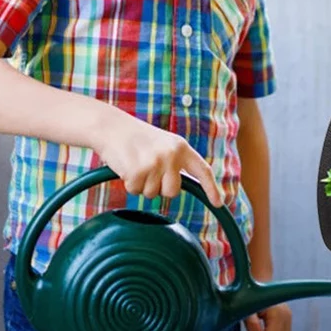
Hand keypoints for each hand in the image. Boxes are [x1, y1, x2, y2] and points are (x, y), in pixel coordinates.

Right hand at [96, 110, 222, 205]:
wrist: (112, 127)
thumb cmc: (137, 139)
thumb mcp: (164, 145)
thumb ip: (176, 162)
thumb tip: (178, 188)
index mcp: (182, 147)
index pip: (203, 170)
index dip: (212, 188)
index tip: (218, 203)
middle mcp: (172, 155)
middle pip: (172, 192)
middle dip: (159, 188)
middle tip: (148, 170)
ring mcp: (155, 163)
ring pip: (152, 194)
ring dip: (142, 185)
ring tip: (136, 164)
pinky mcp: (138, 171)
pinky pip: (135, 191)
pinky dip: (128, 183)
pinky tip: (126, 166)